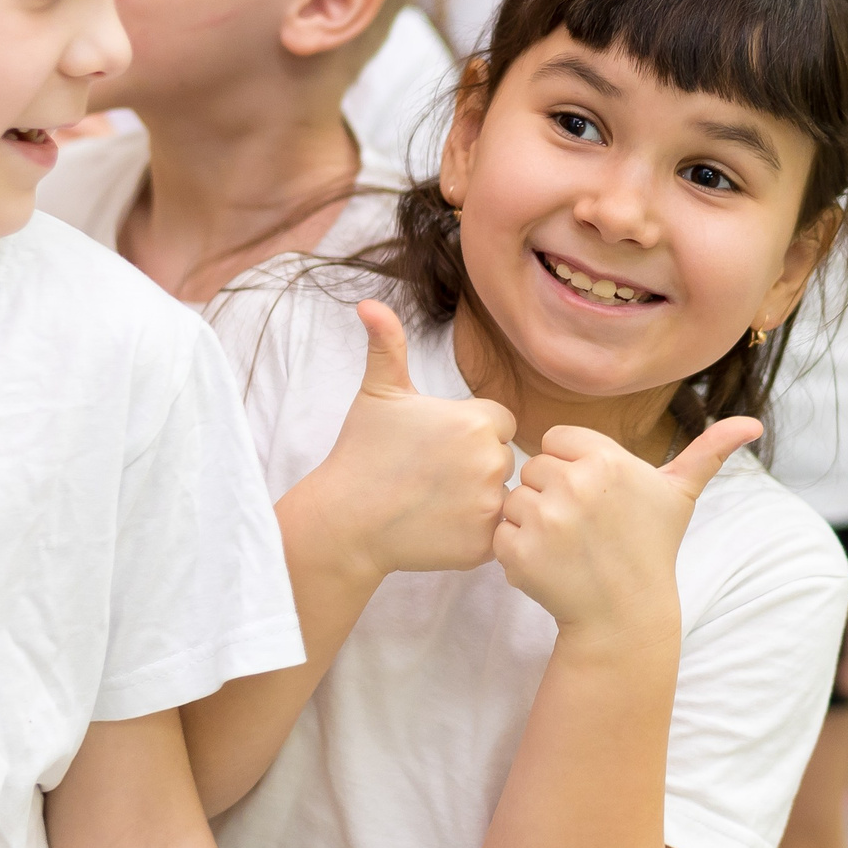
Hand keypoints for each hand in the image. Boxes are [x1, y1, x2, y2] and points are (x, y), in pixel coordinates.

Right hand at [299, 301, 517, 577]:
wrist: (345, 520)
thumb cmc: (363, 452)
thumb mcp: (378, 392)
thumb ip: (386, 344)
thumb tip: (369, 303)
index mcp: (478, 421)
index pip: (499, 422)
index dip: (469, 432)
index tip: (437, 446)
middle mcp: (492, 461)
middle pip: (502, 458)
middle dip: (474, 465)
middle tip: (430, 475)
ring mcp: (490, 505)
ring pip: (500, 496)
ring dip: (476, 498)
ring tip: (433, 500)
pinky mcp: (484, 544)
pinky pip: (495, 533)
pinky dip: (472, 532)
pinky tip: (437, 524)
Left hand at [494, 418, 762, 642]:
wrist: (625, 616)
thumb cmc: (651, 548)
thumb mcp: (679, 496)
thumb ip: (710, 451)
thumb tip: (754, 424)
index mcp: (607, 459)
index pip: (556, 439)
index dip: (570, 466)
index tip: (593, 498)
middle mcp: (575, 483)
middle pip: (534, 468)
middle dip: (551, 494)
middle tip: (581, 528)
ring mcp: (545, 519)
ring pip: (514, 500)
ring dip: (531, 523)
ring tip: (566, 547)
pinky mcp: (519, 552)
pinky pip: (499, 534)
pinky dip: (516, 552)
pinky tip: (549, 566)